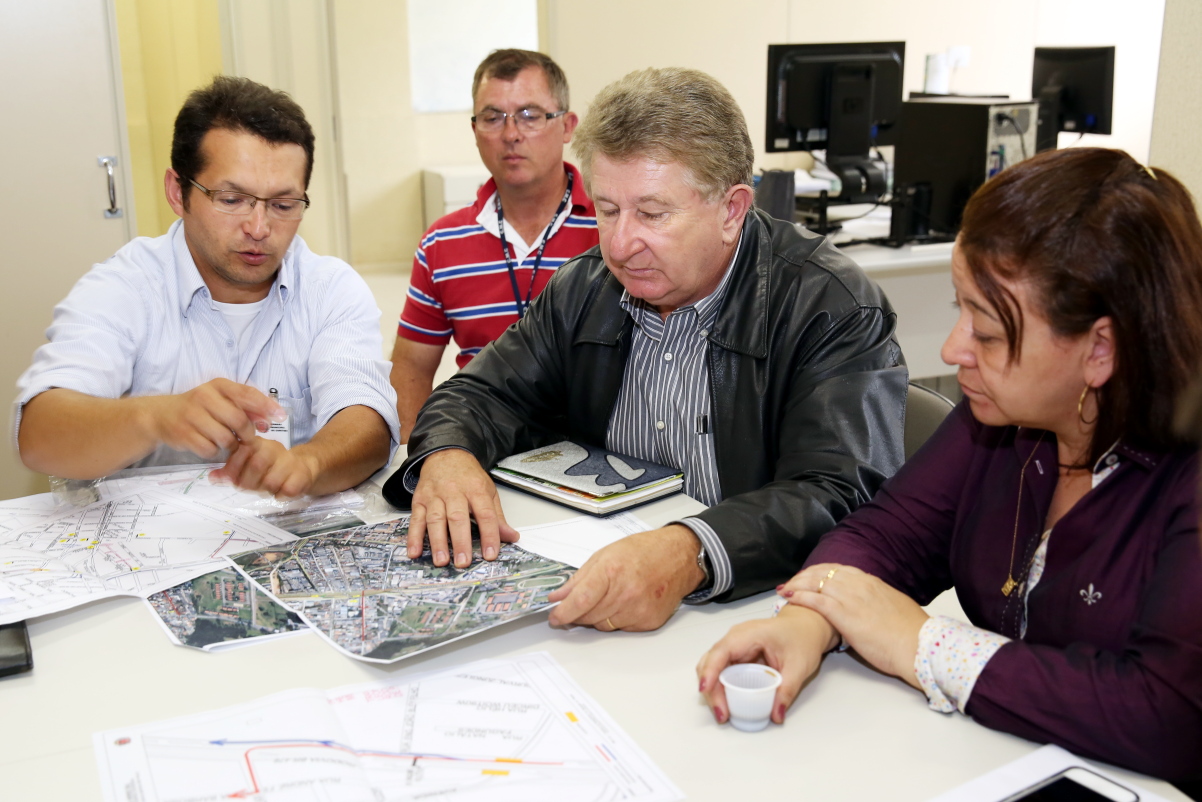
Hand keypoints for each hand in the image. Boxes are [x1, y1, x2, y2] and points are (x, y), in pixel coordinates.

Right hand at [143, 378, 284, 459]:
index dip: (266, 406)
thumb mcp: (221, 399)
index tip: (280, 417)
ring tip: (226, 440)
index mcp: (218, 385)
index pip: (247, 394)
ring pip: (226, 438)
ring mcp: (192, 416)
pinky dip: (215, 451)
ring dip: (231, 444)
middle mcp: (204, 397)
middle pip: (239, 420)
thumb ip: (247, 406)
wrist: (162, 415)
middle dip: (248, 433)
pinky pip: (210, 450)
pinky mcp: (183, 434)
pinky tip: (210, 444)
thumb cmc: (200, 407)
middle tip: (248, 438)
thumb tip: (271, 418)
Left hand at [211, 436, 318, 497]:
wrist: (303, 466)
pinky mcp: (302, 476)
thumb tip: (212, 478)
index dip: (233, 468)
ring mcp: (290, 462)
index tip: (232, 478)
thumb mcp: (247, 465)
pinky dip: (279, 496)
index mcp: (258, 443)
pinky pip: (285, 491)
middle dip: (248, 483)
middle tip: (249, 488)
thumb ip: (229, 471)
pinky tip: (279, 492)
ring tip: (265, 489)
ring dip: (265, 491)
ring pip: (271, 482)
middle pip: (256, 466)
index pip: (242, 450)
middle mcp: (275, 448)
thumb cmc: (270, 467)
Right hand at [406, 449, 518, 567]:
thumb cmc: (468, 476)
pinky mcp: (419, 499)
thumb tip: (511, 537)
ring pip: (435, 519)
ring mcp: (434, 495)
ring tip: (441, 561)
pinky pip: (415, 519)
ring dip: (437, 542)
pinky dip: (413, 537)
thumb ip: (497, 516)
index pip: (485, 514)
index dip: (489, 535)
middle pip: (457, 518)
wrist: (446, 453)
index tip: (490, 554)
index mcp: (475, 489)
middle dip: (460, 541)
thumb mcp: (488, 491)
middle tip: (463, 562)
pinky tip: (415, 552)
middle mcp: (454, 491)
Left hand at [546, 525, 703, 631]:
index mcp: (612, 570)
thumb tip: (558, 597)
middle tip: (579, 604)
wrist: (678, 557)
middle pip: (589, 616)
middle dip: (578, 613)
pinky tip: (626, 602)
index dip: (564, 612)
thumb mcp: (605, 555)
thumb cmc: (643, 552)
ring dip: (598, 617)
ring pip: (603, 626)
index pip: (581, 600)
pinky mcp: (649, 621)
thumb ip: (579, 579)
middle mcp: (626, 592)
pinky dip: (617, 619)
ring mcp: (639, 609)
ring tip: (610, 596)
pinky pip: (621, 629)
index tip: (555, 618)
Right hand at [696, 605, 837, 725]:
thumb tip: (776, 714)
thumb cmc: (801, 637)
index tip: (705, 689)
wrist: (805, 627)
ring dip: (713, 691)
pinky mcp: (736, 656)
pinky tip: (727, 703)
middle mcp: (736, 638)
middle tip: (722, 713)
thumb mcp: (799, 665)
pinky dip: (720, 687)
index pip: (721, 651)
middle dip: (711, 689)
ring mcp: (734, 647)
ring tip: (723, 712)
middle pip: (710, 662)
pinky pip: (721, 671)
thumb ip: (787, 690)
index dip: (710, 670)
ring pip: (712, 668)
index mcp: (749, 634)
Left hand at [780, 563, 927, 687]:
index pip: (840, 570)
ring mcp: (851, 598)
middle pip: (824, 572)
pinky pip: (816, 599)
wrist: (918, 646)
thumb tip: (873, 608)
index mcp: (872, 583)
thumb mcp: (895, 609)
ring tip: (785, 589)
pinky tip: (790, 597)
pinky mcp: (844, 615)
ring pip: (816, 582)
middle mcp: (860, 585)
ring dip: (797, 584)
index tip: (811, 576)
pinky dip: (800, 596)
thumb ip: (879, 603)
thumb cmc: (911, 635)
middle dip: (804, 576)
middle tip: (792, 583)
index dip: (821, 572)